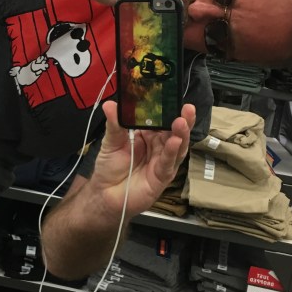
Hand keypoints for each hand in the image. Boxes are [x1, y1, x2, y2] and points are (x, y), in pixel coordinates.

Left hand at [91, 101, 195, 220]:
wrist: (104, 193)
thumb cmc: (110, 168)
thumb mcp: (111, 142)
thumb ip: (114, 124)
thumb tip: (110, 105)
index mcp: (148, 135)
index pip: (162, 120)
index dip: (168, 110)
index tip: (173, 97)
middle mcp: (158, 146)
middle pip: (174, 131)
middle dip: (183, 119)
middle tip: (187, 108)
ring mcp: (162, 161)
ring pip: (177, 146)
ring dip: (181, 134)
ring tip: (182, 121)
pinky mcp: (162, 176)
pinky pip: (169, 162)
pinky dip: (172, 152)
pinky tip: (174, 142)